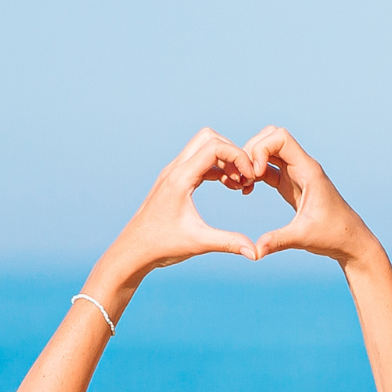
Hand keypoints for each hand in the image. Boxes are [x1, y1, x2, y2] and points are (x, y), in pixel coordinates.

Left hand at [106, 129, 260, 280]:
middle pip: (209, 138)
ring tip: (239, 184)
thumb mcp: (199, 243)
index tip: (250, 177)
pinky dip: (217, 168)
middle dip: (232, 152)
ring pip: (203, 148)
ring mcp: (173, 173)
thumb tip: (256, 253)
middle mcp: (175, 170)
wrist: (134, 250)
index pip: (214, 146)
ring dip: (225, 160)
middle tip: (245, 177)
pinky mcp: (174, 180)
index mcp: (180, 178)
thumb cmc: (161, 245)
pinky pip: (199, 162)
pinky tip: (228, 186)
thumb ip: (229, 243)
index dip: (238, 156)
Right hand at [238, 127, 378, 264]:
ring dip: (251, 161)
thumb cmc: (334, 236)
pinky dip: (255, 173)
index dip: (261, 148)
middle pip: (271, 138)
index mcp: (308, 170)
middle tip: (244, 176)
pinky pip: (268, 167)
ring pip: (268, 151)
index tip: (255, 173)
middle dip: (252, 151)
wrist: (349, 242)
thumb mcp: (303, 238)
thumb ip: (277, 241)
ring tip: (243, 183)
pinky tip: (247, 190)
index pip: (281, 137)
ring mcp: (296, 174)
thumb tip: (254, 252)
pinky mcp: (291, 184)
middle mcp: (302, 167)